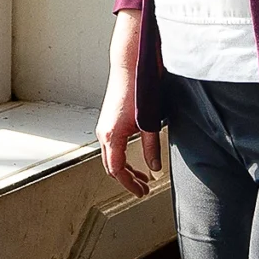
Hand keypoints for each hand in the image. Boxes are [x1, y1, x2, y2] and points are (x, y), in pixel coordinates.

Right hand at [98, 11, 164, 196]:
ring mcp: (105, 126)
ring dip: (125, 168)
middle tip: (143, 189)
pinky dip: (123, 156)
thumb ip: (151, 147)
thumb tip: (154, 167)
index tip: (141, 192)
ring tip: (142, 176)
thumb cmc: (138, 90)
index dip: (129, 184)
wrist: (130, 67)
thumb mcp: (149, 123)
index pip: (117, 170)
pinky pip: (112, 145)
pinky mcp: (109, 120)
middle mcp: (104, 132)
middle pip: (111, 166)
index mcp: (112, 136)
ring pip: (111, 156)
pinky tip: (135, 156)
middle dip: (127, 180)